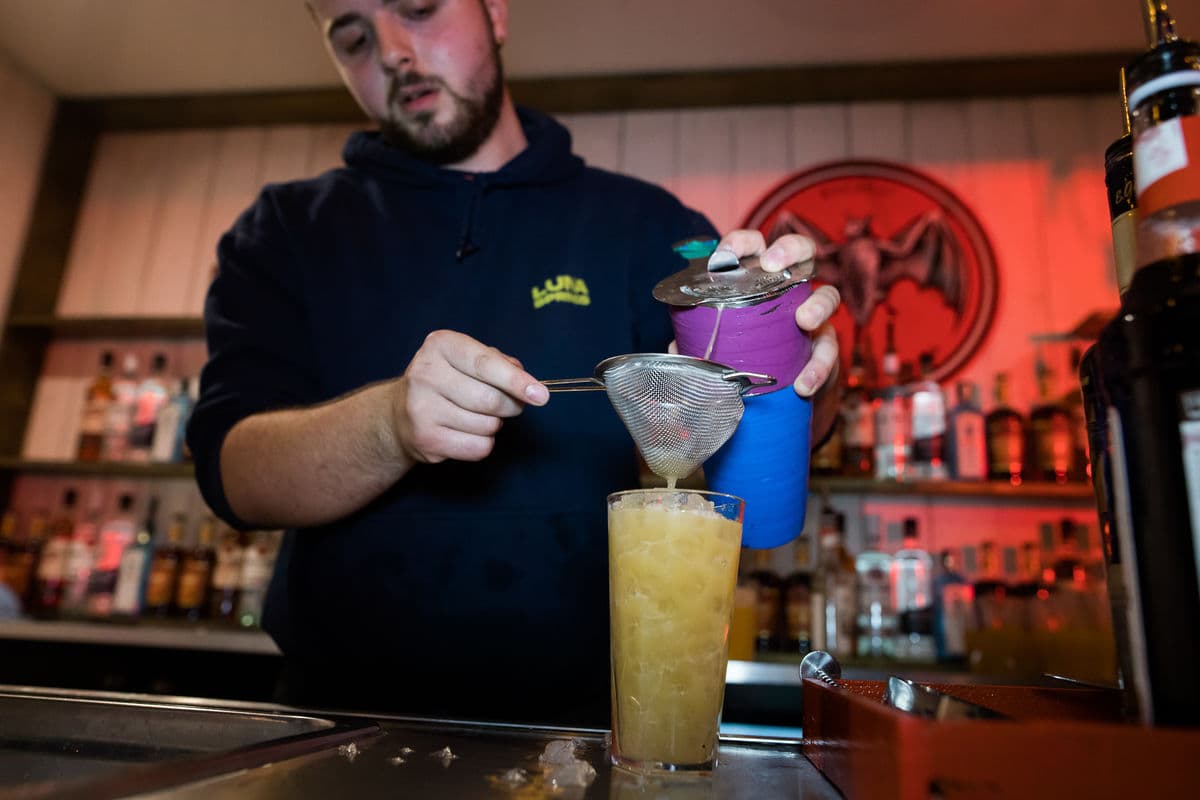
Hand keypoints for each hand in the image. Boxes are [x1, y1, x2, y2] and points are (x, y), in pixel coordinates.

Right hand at [392, 330, 548, 463]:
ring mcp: (421, 409)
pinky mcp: (425, 439)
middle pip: (491, 400)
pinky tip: (467, 432)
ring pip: (488, 426)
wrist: (401, 412)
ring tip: (477, 416)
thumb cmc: (447, 380)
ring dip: (494, 425)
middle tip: (510, 405)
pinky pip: (478, 447)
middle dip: (511, 406)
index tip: (541, 395)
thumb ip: (500, 363)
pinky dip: (483, 443)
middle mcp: (425, 374)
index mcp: (440, 346)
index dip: (517, 382)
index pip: (486, 365)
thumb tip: (529, 384)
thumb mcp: (468, 358)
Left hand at [712, 229, 842, 440]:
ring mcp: (812, 315)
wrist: (777, 391)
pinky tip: (803, 384)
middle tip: (772, 266)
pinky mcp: (825, 345)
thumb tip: (674, 349)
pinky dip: (818, 367)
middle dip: (790, 250)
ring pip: (828, 295)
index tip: (724, 258)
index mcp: (759, 280)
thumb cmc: (743, 354)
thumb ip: (696, 342)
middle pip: (802, 252)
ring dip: (818, 305)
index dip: (740, 244)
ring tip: (804, 320)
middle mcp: (790, 290)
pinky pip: (829, 350)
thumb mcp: (717, 343)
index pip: (753, 246)